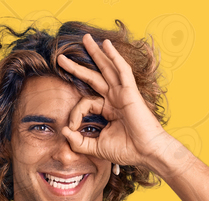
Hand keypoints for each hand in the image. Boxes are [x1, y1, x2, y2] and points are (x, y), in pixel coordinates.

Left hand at [57, 33, 175, 169]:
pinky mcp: (130, 92)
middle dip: (78, 66)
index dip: (74, 113)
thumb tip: (64, 132)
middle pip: (93, 77)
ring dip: (96, 53)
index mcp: (108, 109)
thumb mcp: (96, 147)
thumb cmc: (127, 150)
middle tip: (61, 57)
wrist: (147, 153)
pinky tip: (107, 45)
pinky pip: (121, 70)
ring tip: (85, 39)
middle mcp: (115, 98)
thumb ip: (79, 142)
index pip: (85, 103)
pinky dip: (114, 57)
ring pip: (106, 69)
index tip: (71, 127)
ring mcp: (123, 93)